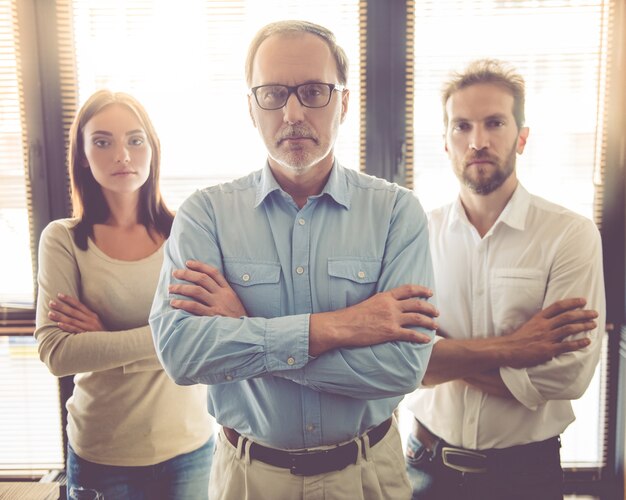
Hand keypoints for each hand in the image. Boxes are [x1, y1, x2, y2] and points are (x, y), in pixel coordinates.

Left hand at [48, 293, 105, 332]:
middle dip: (62, 306)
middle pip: (73, 311)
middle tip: (51, 302)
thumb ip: (86, 316)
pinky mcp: (86, 336)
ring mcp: (88, 328)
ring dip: (61, 317)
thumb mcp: (96, 322)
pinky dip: (67, 327)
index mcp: (92, 315)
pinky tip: (59, 324)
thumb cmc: (100, 333)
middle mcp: (90, 320)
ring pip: (72, 321)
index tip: (59, 295)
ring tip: (50, 314)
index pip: (79, 305)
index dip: (69, 299)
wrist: (109, 343)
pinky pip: (75, 330)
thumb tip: (74, 311)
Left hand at [169, 260, 246, 317]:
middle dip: (187, 274)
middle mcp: (223, 295)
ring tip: (171, 288)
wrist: (246, 332)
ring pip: (197, 291)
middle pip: (202, 279)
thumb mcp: (234, 302)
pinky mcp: (213, 316)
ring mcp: (218, 305)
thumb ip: (223, 294)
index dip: (200, 265)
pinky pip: (195, 307)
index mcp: (228, 290)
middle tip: (175, 273)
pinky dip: (183, 303)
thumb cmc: (238, 319)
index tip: (188, 263)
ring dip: (182, 288)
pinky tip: (174, 303)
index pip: (213, 273)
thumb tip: (206, 289)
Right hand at [310, 284, 437, 355]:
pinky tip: (426, 339)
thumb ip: (382, 302)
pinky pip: (410, 334)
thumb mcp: (370, 302)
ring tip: (435, 325)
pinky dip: (420, 337)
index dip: (422, 290)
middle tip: (436, 312)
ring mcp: (392, 319)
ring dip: (429, 322)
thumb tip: (390, 304)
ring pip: (418, 318)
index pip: (408, 289)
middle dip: (430, 308)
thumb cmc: (353, 315)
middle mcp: (391, 306)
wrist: (343, 326)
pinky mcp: (390, 332)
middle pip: (417, 304)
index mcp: (386, 296)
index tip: (430, 292)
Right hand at [501, 298, 597, 367]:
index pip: (558, 306)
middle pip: (567, 316)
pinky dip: (578, 343)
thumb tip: (553, 320)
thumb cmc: (517, 339)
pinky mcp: (548, 350)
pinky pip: (566, 345)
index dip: (572, 302)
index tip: (583, 301)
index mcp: (538, 318)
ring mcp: (546, 337)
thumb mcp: (528, 325)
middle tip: (594, 313)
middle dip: (583, 314)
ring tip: (593, 325)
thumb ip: (541, 322)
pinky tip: (587, 341)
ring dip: (583, 326)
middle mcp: (544, 325)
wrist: (507, 350)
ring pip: (569, 328)